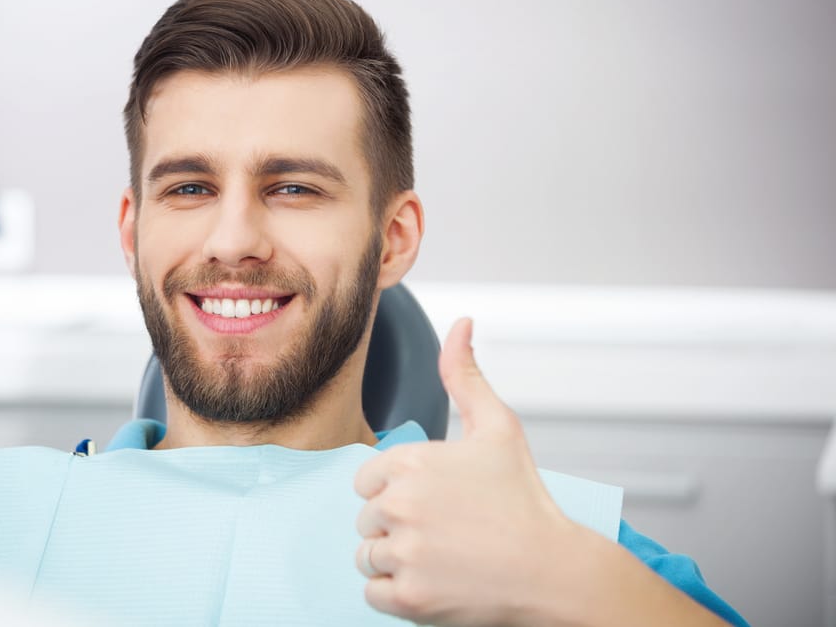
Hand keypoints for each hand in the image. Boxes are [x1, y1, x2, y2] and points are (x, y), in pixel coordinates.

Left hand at [353, 317, 576, 626]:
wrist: (554, 571)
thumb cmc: (525, 500)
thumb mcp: (498, 427)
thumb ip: (466, 375)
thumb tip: (461, 323)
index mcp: (409, 462)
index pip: (367, 480)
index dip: (399, 491)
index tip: (437, 501)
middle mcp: (398, 505)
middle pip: (367, 518)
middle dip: (397, 525)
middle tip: (446, 530)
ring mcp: (403, 553)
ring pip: (368, 555)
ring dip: (397, 558)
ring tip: (442, 556)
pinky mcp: (407, 597)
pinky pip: (373, 592)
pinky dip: (398, 592)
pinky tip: (435, 580)